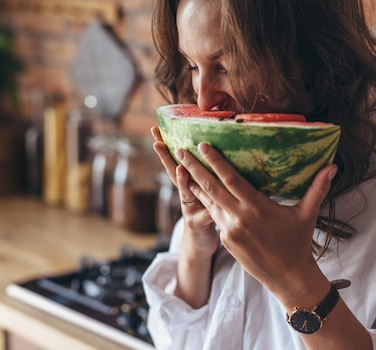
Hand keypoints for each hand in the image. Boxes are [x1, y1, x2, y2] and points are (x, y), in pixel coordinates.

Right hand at [151, 127, 218, 256]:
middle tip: (156, 141)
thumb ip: (209, 175)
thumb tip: (219, 151)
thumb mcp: (207, 192)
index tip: (158, 129)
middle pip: (174, 172)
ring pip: (185, 192)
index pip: (178, 160)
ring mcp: (190, 209)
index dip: (169, 146)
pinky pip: (203, 217)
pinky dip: (205, 212)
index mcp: (190, 184)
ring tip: (180, 168)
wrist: (200, 246)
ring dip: (181, 181)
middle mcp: (186, 195)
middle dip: (165, 157)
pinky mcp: (198, 225)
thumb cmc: (208, 215)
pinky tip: (208, 207)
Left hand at [174, 140, 336, 298]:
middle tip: (181, 150)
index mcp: (257, 207)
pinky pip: (213, 216)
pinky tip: (196, 190)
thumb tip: (332, 166)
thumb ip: (317, 188)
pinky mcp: (226, 240)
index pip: (231, 179)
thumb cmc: (298, 243)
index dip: (216, 161)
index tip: (203, 145)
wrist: (288, 277)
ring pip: (208, 202)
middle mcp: (239, 218)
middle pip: (211, 187)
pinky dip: (203, 202)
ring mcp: (230, 230)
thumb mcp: (307, 214)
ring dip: (194, 183)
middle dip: (194, 167)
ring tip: (181, 167)